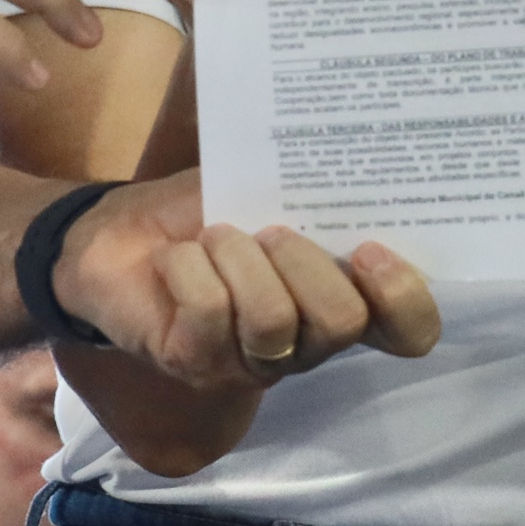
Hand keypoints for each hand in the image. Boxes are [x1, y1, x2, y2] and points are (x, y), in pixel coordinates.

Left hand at [51, 170, 441, 390]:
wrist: (115, 235)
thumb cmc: (201, 212)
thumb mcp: (263, 187)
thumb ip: (309, 189)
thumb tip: (350, 161)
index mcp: (338, 299)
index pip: (409, 333)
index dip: (405, 299)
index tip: (368, 248)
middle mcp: (305, 343)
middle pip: (342, 324)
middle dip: (305, 262)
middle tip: (270, 231)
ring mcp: (250, 362)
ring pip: (274, 323)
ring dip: (239, 259)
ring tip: (215, 236)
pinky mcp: (194, 365)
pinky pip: (210, 315)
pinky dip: (191, 268)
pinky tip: (178, 259)